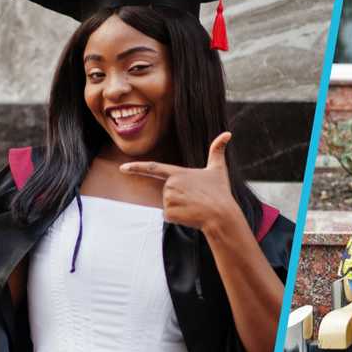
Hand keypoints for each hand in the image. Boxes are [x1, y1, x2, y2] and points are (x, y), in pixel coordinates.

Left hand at [120, 132, 241, 231]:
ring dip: (180, 209)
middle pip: (167, 193)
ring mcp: (168, 199)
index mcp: (178, 173)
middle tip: (197, 200)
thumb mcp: (219, 170)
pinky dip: (179, 218)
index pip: (153, 168)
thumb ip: (218, 151)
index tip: (123, 168)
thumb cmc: (220, 192)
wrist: (222, 214)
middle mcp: (170, 184)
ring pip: (168, 205)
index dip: (137, 168)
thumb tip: (228, 133)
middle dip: (180, 199)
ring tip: (195, 207)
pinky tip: (190, 216)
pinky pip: (169, 217)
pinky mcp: (169, 213)